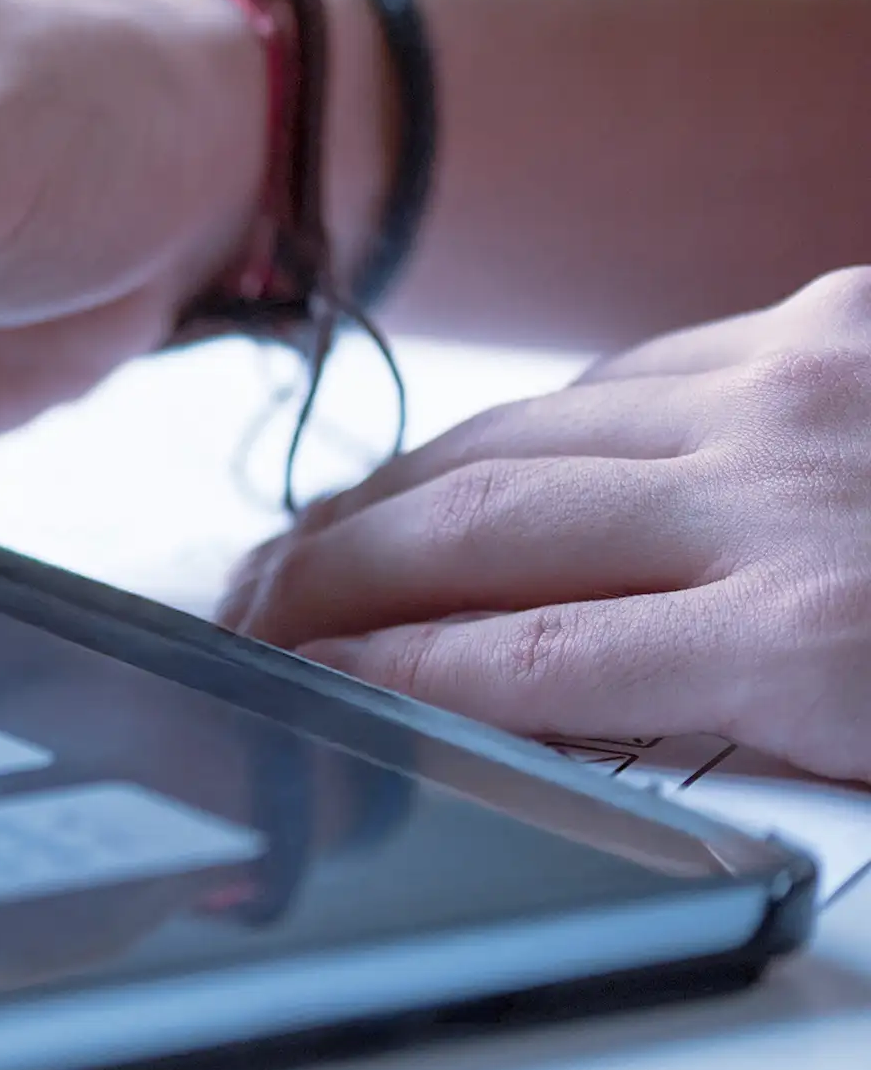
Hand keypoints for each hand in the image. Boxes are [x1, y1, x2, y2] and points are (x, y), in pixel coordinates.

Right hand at [223, 268, 870, 783]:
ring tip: (335, 534)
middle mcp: (785, 489)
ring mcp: (805, 379)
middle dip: (332, 569)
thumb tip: (549, 740)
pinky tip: (502, 462)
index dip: (376, 670)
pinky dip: (544, 421)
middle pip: (480, 523)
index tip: (299, 680)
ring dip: (410, 486)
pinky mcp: (838, 312)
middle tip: (256, 607)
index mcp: (816, 637)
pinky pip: (636, 365)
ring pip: (529, 425)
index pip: (517, 658)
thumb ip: (731, 757)